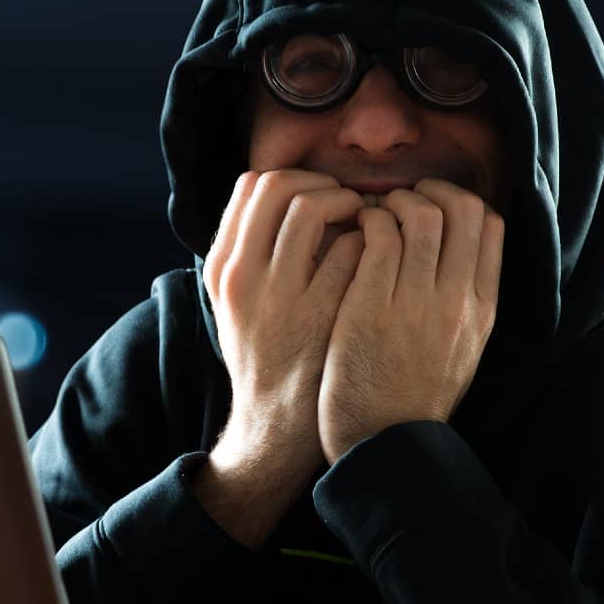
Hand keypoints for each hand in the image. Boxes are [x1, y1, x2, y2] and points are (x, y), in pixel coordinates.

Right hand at [203, 169, 369, 485]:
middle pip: (280, 186)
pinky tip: (380, 257)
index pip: (251, 185)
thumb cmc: (266, 357)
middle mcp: (244, 274)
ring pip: (312, 206)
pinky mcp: (322, 312)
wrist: (278, 424)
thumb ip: (253, 252)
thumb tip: (284, 198)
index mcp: (223, 267)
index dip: (293, 179)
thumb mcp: (239, 303)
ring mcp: (282, 292)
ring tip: (366, 225)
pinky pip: (350, 247)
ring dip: (347, 203)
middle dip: (322, 183)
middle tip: (347, 203)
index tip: (317, 195)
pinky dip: (369, 240)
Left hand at [318, 178, 503, 464]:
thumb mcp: (459, 351)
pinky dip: (366, 221)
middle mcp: (456, 301)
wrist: (381, 445)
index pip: (490, 225)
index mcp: (481, 309)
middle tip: (400, 199)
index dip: (460, 201)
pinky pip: (377, 235)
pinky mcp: (371, 306)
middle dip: (429, 190)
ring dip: (392, 202)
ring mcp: (416, 302)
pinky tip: (352, 235)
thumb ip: (463, 304)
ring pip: (420, 214)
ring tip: (372, 216)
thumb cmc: (411, 399)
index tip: (433, 206)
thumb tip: (457, 256)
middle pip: (461, 209)